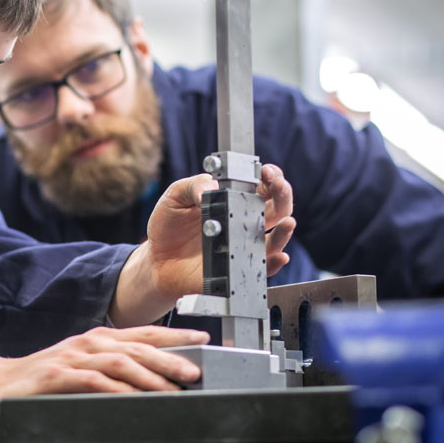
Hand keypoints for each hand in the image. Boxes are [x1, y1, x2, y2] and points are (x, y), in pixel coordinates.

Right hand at [0, 326, 210, 421]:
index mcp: (98, 339)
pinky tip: (134, 398)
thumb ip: (110, 372)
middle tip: (197, 370)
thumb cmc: (42, 381)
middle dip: (171, 356)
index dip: (175, 334)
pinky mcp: (57, 377)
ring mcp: (72, 358)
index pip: (143, 333)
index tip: (204, 339)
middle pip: (137, 345)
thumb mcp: (81, 370)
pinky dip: (117, 389)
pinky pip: (93, 381)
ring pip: (119, 361)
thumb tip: (152, 382)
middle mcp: (88, 343)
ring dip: (150, 374)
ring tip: (174, 386)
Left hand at [109, 165, 296, 326]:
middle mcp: (243, 223)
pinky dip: (273, 264)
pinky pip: (262, 269)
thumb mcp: (176, 196)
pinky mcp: (237, 269)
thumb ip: (195, 185)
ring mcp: (243, 247)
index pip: (262, 186)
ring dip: (285, 231)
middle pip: (277, 208)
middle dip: (283, 194)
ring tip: (288, 222)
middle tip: (278, 186)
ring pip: (276, 239)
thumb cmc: (168, 226)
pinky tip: (278, 256)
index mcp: (233, 200)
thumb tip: (214, 186)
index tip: (266, 172)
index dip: (270, 176)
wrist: (155, 260)